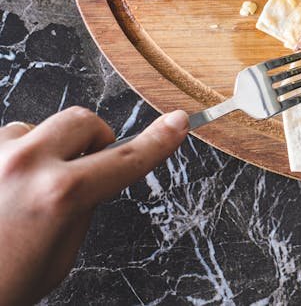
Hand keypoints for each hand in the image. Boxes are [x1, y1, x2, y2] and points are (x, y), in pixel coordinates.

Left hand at [0, 107, 188, 305]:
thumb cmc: (0, 285)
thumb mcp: (59, 257)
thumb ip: (82, 206)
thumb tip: (91, 176)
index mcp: (58, 195)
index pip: (126, 159)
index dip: (159, 141)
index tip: (177, 124)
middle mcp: (24, 165)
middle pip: (82, 121)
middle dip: (93, 140)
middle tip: (85, 168)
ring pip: (35, 130)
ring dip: (41, 153)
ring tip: (19, 196)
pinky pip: (2, 143)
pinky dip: (8, 162)